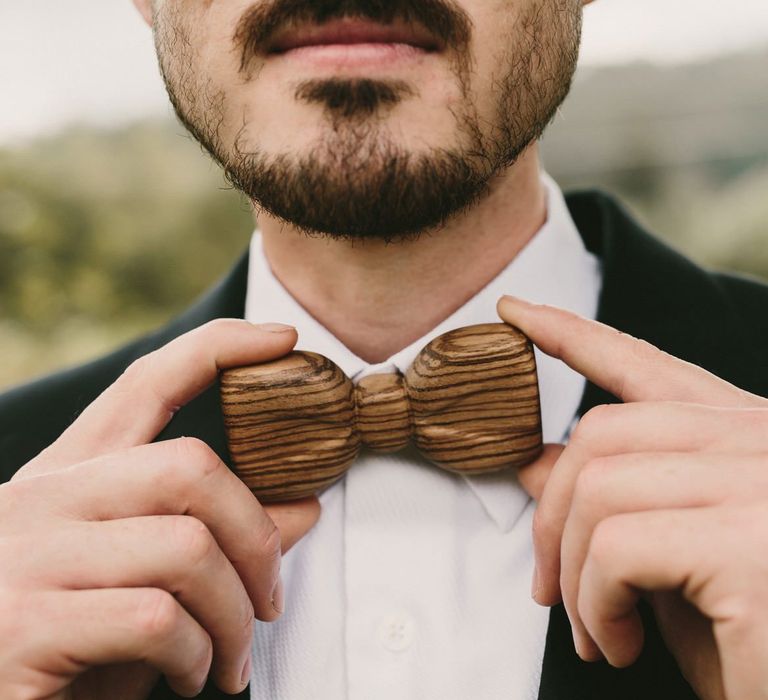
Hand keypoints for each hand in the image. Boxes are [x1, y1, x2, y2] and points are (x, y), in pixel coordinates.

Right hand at [0, 320, 320, 699]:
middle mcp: (41, 500)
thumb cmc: (70, 653)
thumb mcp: (140, 586)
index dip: (218, 348)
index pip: (147, 383)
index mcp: (68, 478)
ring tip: (231, 660)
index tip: (282, 338)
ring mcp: (25, 558)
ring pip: (187, 548)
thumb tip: (305, 508)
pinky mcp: (21, 627)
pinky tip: (190, 678)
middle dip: (257, 535)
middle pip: (190, 467)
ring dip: (233, 615)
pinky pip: (155, 618)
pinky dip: (196, 655)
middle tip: (270, 600)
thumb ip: (213, 543)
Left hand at [498, 296, 767, 699]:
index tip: (516, 312)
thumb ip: (617, 505)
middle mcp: (763, 442)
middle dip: (552, 511)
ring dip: (573, 571)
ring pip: (599, 487)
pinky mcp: (752, 541)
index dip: (572, 335)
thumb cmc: (756, 645)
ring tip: (595, 630)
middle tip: (548, 588)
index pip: (648, 367)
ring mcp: (764, 481)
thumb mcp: (675, 565)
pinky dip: (594, 602)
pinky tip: (619, 643)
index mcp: (750, 438)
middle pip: (605, 430)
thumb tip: (537, 459)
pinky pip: (615, 546)